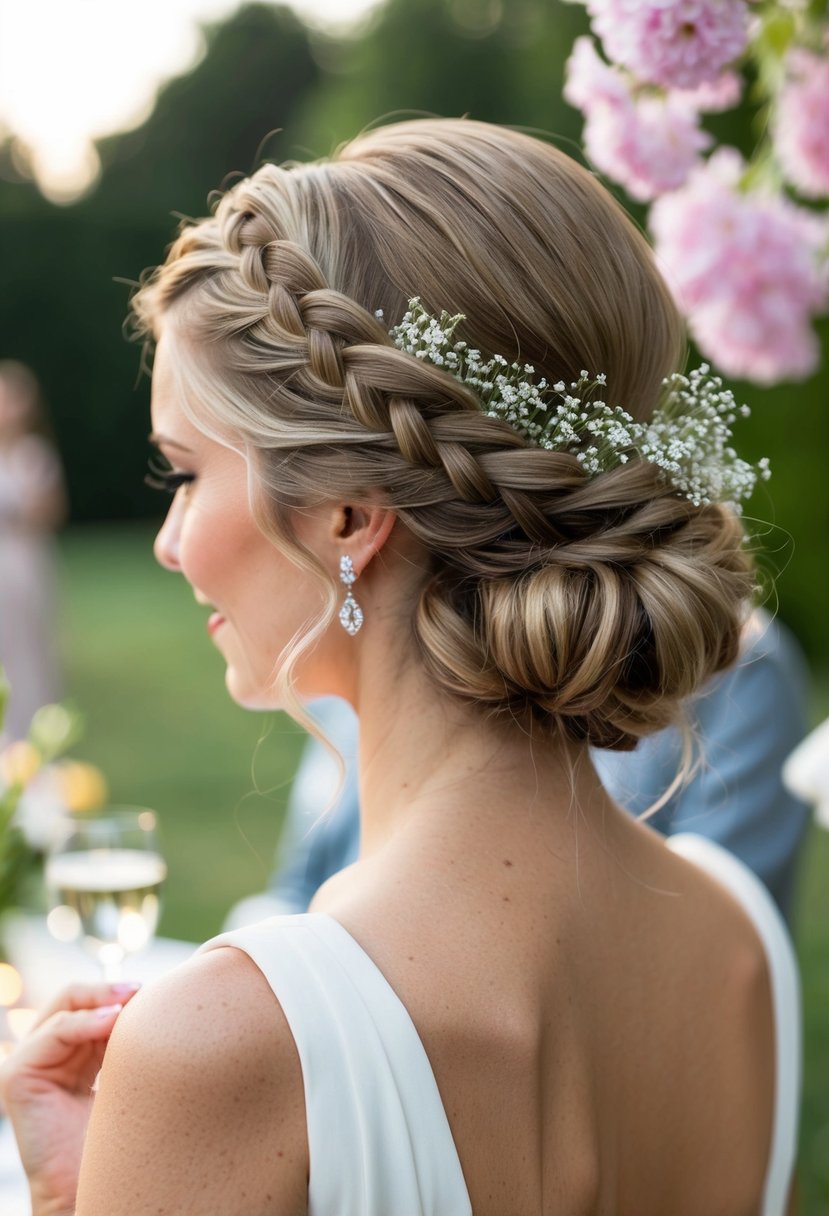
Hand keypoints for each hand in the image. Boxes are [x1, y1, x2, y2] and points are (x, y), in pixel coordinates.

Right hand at [0, 982, 139, 1215]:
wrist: (95, 1184)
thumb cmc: (121, 1134)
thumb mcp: (126, 1071)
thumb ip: (125, 1036)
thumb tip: (152, 995)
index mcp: (74, 1052)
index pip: (90, 1002)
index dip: (118, 992)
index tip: (151, 992)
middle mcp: (49, 1054)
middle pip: (73, 996)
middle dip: (106, 990)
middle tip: (138, 991)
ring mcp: (29, 1062)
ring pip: (65, 1006)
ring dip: (100, 1001)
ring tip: (129, 1006)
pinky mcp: (17, 1076)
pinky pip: (55, 1032)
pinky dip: (85, 1021)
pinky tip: (112, 1021)